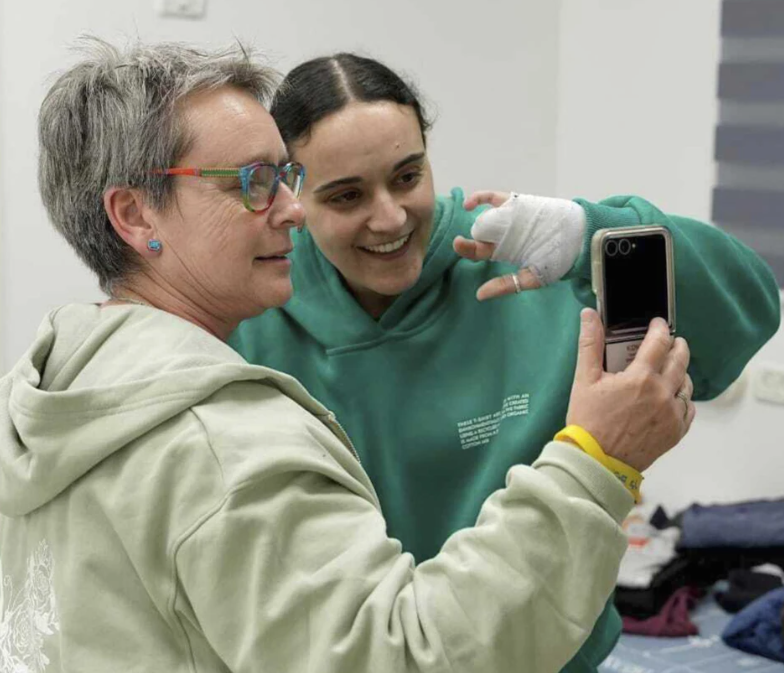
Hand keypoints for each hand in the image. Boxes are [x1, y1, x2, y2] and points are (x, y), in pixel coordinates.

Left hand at [453, 191, 585, 300]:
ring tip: (472, 224)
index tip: (459, 246)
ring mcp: (509, 217)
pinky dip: (480, 198)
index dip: (467, 249)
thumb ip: (506, 285)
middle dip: (468, 239)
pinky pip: (494, 198)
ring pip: (485, 216)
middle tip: (459, 242)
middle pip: (479, 234)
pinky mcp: (517, 203)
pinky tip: (469, 204)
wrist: (580, 237)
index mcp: (505, 251)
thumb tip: (479, 295)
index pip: (480, 251)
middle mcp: (503, 234)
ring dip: (475, 219)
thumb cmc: (558, 259)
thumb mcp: (532, 278)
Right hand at [566, 309, 694, 472]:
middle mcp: (662, 394)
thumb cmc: (588, 422)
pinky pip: (688, 409)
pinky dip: (682, 398)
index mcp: (640, 377)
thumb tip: (589, 316)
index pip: (659, 342)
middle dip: (677, 345)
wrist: (597, 461)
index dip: (660, 328)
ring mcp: (672, 414)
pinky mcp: (676, 432)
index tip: (658, 324)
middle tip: (671, 341)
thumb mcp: (584, 380)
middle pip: (680, 359)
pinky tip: (671, 397)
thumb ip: (590, 344)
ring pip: (686, 384)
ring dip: (680, 371)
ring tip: (670, 369)